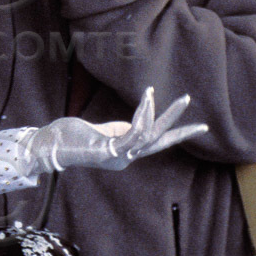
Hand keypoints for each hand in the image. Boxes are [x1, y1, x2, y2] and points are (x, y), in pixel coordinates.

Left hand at [21, 87, 204, 172]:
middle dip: (183, 133)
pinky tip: (149, 99)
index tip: (196, 127)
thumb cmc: (70, 135)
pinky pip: (135, 132)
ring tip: (185, 99)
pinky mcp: (110, 150)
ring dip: (169, 115)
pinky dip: (144, 115)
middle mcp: (126, 157)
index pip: (155, 143)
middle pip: (161, 143)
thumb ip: (119, 129)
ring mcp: (119, 156)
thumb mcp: (101, 130)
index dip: (174, 135)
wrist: (50, 145)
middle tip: (205, 126)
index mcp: (125, 151)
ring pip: (153, 136)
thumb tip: (136, 123)